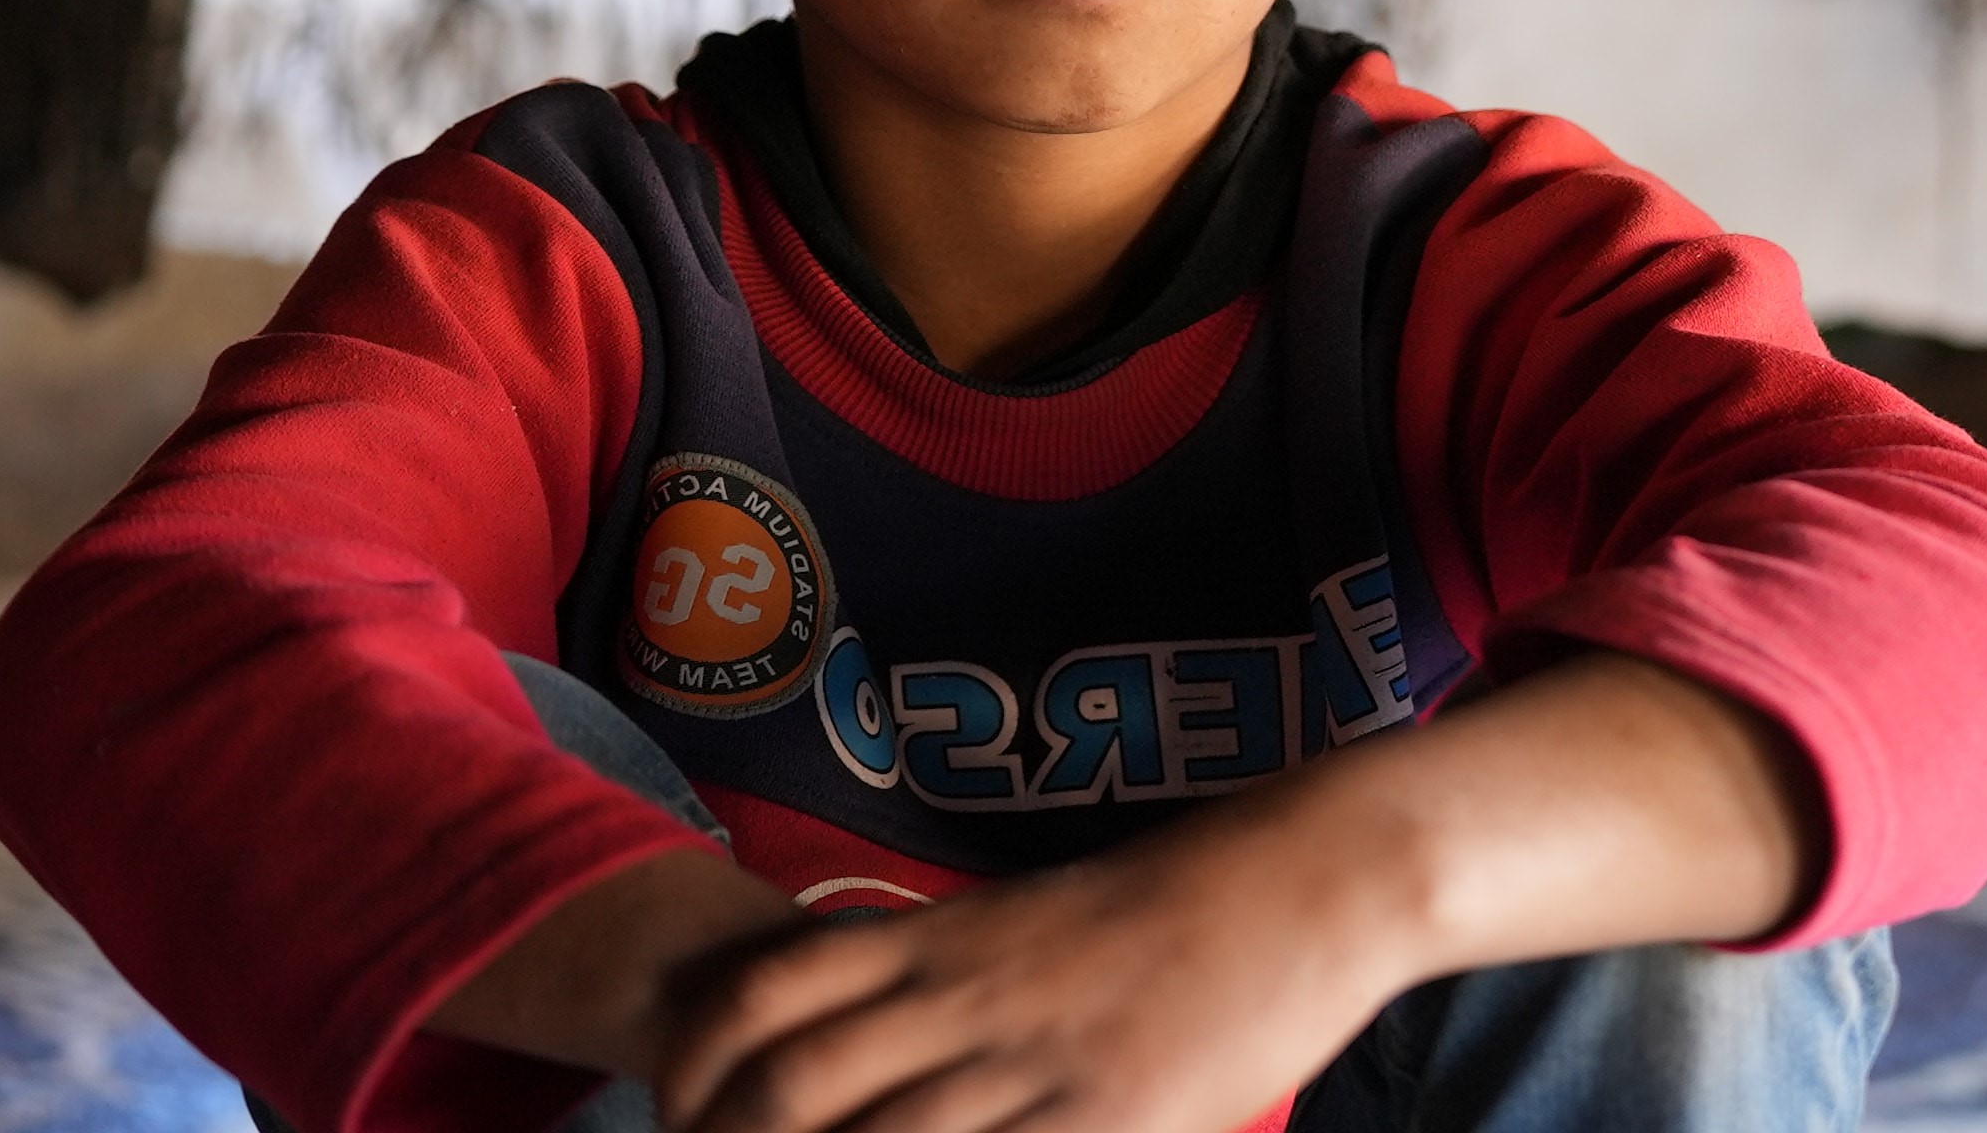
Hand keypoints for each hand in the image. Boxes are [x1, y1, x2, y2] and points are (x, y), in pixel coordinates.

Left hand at [656, 800, 1409, 1132]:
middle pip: (788, 1092)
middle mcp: (965, 997)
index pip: (758, 996)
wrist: (1301, 876)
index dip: (692, 1073)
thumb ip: (938, 970)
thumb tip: (856, 1027)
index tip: (685, 1117)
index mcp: (939, 936)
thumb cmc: (1170, 904)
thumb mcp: (1025, 918)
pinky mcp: (1109, 1114)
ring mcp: (1034, 1062)